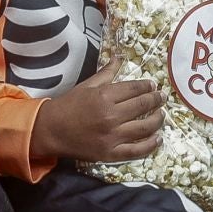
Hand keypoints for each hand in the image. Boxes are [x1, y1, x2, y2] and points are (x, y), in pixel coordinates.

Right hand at [30, 63, 163, 161]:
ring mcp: (112, 136)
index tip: (153, 86)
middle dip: (156, 100)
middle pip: (143, 105)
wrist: (51, 130)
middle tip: (162, 98)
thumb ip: (106, 73)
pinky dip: (150, 145)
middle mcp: (111, 116)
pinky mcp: (111, 154)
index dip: (147, 86)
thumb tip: (119, 57)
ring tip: (161, 115)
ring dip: (158, 120)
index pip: (135, 89)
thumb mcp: (87, 85)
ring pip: (145, 127)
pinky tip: (158, 139)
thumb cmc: (68, 105)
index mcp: (104, 96)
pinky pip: (137, 151)